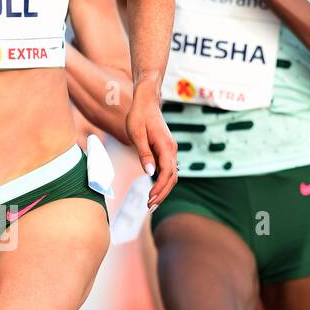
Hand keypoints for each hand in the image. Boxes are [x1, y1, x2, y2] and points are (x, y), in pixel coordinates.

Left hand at [126, 82, 177, 207]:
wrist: (147, 101)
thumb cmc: (139, 116)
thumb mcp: (136, 134)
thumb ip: (144, 154)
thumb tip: (150, 173)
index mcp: (166, 146)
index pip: (167, 173)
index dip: (159, 189)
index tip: (150, 199)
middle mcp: (172, 150)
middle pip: (172, 178)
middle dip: (162, 194)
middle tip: (150, 207)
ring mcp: (170, 150)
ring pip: (171, 175)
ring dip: (163, 190)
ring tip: (151, 203)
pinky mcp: (166, 150)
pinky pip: (168, 169)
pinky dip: (162, 182)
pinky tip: (154, 190)